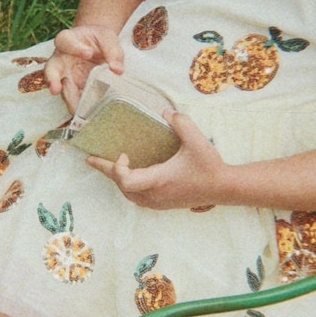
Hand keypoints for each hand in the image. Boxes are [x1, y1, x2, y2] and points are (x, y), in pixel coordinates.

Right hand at [44, 25, 124, 113]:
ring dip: (67, 98)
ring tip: (74, 108)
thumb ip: (112, 50)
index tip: (88, 53)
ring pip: (61, 88)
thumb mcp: (107, 38)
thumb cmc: (98, 40)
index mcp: (67, 40)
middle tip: (56, 89)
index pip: (65, 42)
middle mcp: (60, 59)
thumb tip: (117, 70)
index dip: (74, 48)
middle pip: (51, 68)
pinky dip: (79, 106)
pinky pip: (74, 98)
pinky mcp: (73, 89)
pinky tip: (87, 113)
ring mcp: (65, 76)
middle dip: (52, 79)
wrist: (97, 47)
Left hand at [87, 112, 229, 208]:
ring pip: (129, 195)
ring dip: (118, 180)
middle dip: (107, 171)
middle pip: (121, 187)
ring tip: (107, 166)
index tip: (123, 154)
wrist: (223, 188)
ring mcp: (158, 202)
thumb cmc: (209, 166)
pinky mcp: (163, 204)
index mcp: (159, 181)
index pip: (126, 181)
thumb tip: (165, 112)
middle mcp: (155, 195)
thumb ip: (181, 123)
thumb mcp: (197, 140)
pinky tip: (129, 175)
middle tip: (92, 159)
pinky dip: (129, 186)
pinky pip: (138, 197)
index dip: (116, 169)